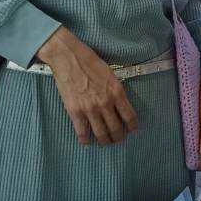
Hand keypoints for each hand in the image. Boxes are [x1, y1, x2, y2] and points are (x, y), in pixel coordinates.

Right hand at [38, 27, 139, 145]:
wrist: (68, 58)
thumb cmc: (89, 61)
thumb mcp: (110, 74)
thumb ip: (115, 91)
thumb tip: (119, 105)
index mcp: (117, 91)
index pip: (130, 116)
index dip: (132, 127)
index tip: (132, 131)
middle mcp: (106, 103)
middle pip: (116, 129)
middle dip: (118, 137)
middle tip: (118, 140)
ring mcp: (90, 109)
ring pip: (101, 134)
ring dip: (105, 141)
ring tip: (105, 142)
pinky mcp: (75, 111)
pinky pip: (82, 132)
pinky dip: (86, 140)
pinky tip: (87, 141)